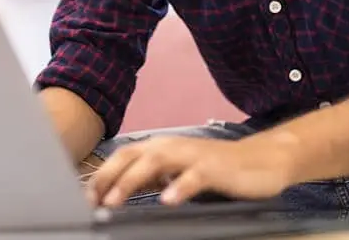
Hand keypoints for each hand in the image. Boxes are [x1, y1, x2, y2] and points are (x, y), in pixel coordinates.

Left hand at [86, 135, 295, 206]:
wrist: (263, 160)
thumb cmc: (217, 170)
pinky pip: (194, 176)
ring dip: (132, 181)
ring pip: (156, 161)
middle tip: (91, 200)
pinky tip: (167, 200)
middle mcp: (173, 147)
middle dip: (108, 177)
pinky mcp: (215, 168)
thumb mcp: (178, 174)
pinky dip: (179, 187)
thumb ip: (151, 179)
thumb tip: (117, 192)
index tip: (85, 197)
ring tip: (115, 201)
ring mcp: (194, 156)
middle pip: (133, 155)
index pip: (124, 156)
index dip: (102, 175)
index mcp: (162, 148)